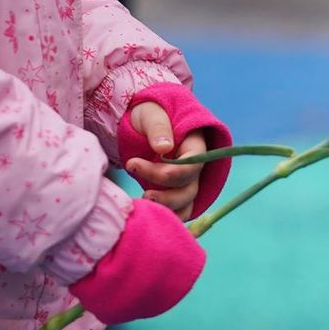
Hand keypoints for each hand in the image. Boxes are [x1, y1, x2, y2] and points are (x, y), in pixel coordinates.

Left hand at [124, 101, 207, 219]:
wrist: (142, 119)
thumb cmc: (149, 112)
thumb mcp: (151, 112)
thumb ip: (158, 128)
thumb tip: (164, 149)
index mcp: (195, 145)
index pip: (191, 166)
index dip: (167, 172)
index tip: (133, 164)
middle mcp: (194, 166)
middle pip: (190, 189)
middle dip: (168, 196)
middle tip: (143, 195)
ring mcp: (185, 180)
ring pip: (186, 204)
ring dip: (169, 210)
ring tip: (145, 206)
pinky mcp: (173, 190)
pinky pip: (179, 210)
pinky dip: (169, 217)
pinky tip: (152, 216)